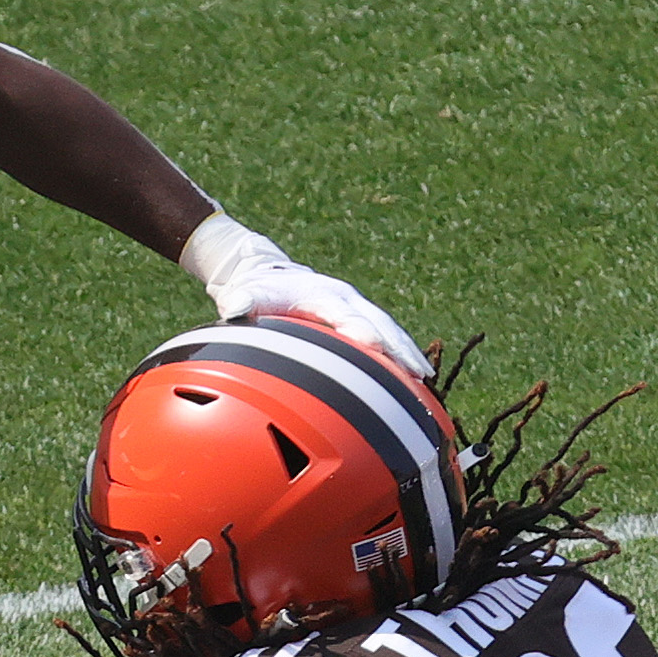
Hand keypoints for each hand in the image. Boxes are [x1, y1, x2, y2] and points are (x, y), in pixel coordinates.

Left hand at [179, 213, 424, 374]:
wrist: (268, 273)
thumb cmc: (256, 290)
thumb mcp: (245, 293)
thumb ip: (241, 300)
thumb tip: (232, 308)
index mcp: (322, 294)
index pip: (345, 314)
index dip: (359, 330)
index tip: (374, 346)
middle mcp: (347, 300)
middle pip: (380, 324)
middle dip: (398, 348)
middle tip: (417, 372)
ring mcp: (358, 310)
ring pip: (390, 331)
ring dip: (407, 354)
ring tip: (424, 380)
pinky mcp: (361, 320)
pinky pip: (387, 338)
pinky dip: (401, 357)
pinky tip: (415, 383)